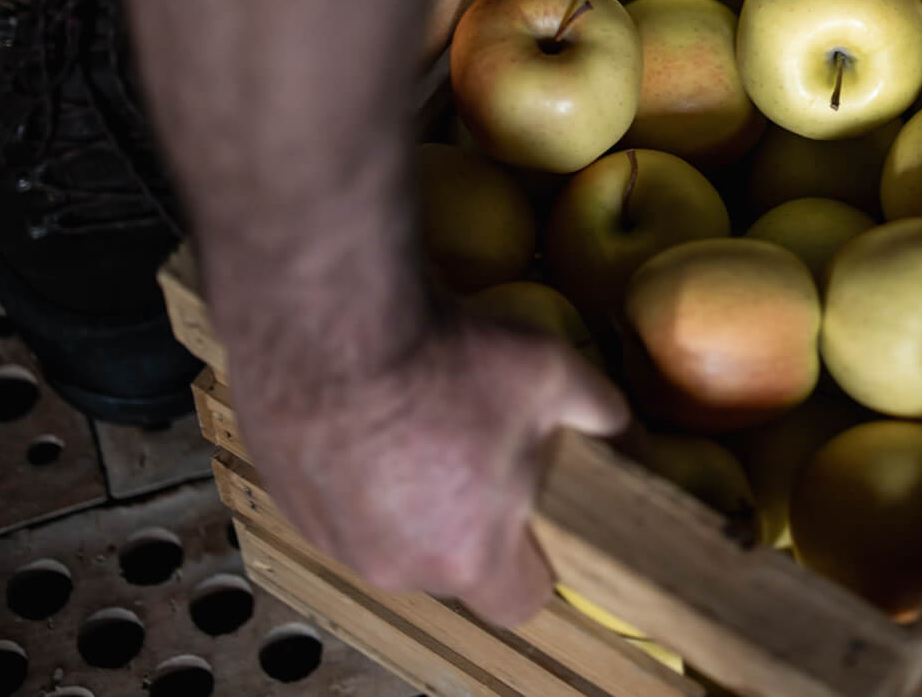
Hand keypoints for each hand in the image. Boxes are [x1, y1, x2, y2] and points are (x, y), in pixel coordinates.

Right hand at [229, 308, 628, 626]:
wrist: (330, 318)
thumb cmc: (447, 356)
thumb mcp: (553, 374)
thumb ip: (603, 416)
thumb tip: (632, 432)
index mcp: (467, 555)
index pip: (518, 604)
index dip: (534, 565)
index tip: (534, 519)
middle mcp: (394, 566)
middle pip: (449, 566)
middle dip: (469, 521)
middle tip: (478, 451)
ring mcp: (333, 537)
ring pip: (388, 536)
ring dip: (407, 499)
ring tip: (421, 423)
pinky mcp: (289, 499)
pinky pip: (338, 506)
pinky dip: (356, 476)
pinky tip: (369, 415)